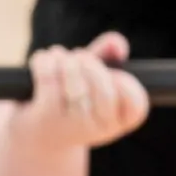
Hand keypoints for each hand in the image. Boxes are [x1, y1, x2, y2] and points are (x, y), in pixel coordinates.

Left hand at [16, 36, 149, 150]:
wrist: (38, 133)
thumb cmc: (72, 99)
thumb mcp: (93, 78)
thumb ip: (109, 56)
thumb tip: (117, 42)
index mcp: (119, 120)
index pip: (136, 104)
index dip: (126, 83)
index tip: (113, 74)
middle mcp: (100, 128)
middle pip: (105, 91)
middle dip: (90, 64)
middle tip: (80, 56)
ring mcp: (73, 125)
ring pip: (75, 85)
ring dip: (65, 60)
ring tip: (60, 55)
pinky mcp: (46, 118)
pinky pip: (49, 81)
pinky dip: (46, 61)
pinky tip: (45, 58)